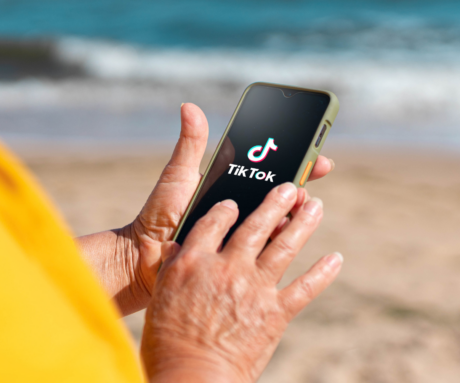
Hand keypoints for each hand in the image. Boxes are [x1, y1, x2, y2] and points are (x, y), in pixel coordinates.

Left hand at [76, 104, 335, 315]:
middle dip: (299, 185)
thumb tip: (189, 106)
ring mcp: (240, 231)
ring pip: (276, 218)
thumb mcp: (179, 176)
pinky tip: (289, 229)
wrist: (145, 255)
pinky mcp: (239, 255)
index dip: (294, 160)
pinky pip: (265, 246)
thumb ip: (191, 145)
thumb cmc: (160, 213)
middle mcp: (239, 207)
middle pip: (278, 194)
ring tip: (303, 201)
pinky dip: (280, 236)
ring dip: (294, 210)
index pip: (268, 169)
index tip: (315, 152)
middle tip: (307, 180)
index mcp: (229, 185)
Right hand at [141, 182, 342, 382]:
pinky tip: (335, 258)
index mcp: (195, 262)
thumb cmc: (169, 341)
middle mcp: (228, 267)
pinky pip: (305, 287)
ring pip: (284, 247)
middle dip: (275, 203)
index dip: (226, 208)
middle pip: (255, 226)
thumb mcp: (161, 297)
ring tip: (316, 206)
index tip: (235, 202)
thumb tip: (175, 247)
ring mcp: (255, 288)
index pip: (213, 222)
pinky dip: (322, 272)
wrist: (194, 377)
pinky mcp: (276, 312)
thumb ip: (172, 268)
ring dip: (303, 224)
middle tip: (290, 188)